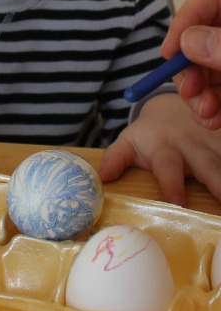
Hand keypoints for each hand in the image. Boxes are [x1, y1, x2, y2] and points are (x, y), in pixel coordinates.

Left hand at [98, 93, 220, 205]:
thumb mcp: (129, 142)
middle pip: (209, 168)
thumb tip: (101, 178)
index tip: (178, 203)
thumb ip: (115, 159)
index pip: (168, 168)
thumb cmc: (149, 135)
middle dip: (220, 185)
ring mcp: (215, 145)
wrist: (174, 107)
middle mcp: (194, 147)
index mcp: (165, 148)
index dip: (172, 185)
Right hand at [162, 0, 220, 129]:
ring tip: (205, 114)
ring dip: (198, 95)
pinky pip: (218, 92)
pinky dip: (212, 107)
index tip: (169, 53)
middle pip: (200, 40)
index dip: (184, 22)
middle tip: (188, 91)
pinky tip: (212, 120)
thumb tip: (188, 42)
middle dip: (189, 70)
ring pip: (206, 70)